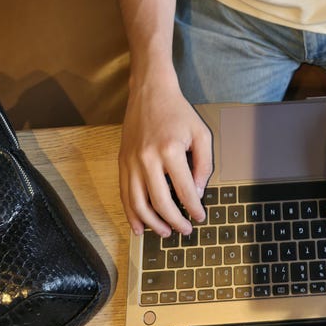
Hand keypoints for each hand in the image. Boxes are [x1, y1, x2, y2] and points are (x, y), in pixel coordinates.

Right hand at [118, 58, 212, 236]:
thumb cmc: (178, 112)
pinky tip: (140, 227)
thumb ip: (203, 165)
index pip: (184, 190)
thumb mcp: (201, 134)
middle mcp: (148, 159)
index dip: (194, 208)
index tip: (200, 217)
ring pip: (139, 204)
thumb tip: (197, 193)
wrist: (150, 92)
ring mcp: (131, 162)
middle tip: (185, 230)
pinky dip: (131, 214)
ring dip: (153, 224)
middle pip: (160, 202)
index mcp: (170, 151)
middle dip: (175, 221)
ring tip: (166, 232)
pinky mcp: (122, 162)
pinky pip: (124, 195)